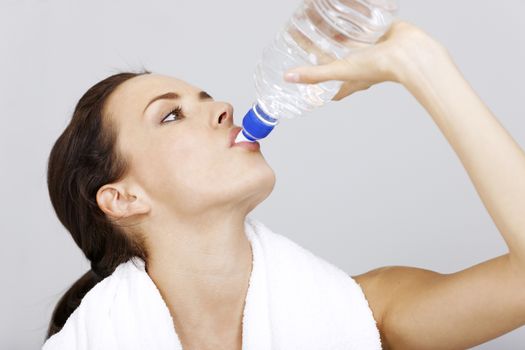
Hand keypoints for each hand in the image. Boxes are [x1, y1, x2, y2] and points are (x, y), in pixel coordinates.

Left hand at [283, 20, 448, 100]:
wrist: (409, 52)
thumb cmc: (379, 67)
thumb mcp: (340, 71)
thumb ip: (315, 74)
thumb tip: (288, 77)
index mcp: (350, 79)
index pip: (330, 86)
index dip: (318, 84)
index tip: (304, 78)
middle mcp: (359, 66)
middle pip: (335, 59)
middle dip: (322, 51)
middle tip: (307, 40)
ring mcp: (370, 50)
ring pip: (347, 42)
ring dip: (336, 34)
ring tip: (320, 22)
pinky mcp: (379, 34)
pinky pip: (362, 28)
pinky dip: (354, 21)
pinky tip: (345, 12)